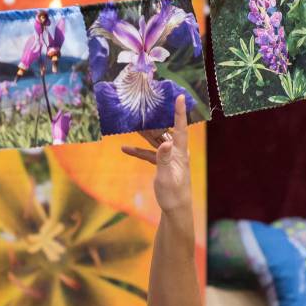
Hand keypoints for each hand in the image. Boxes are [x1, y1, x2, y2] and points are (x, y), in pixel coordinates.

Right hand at [121, 94, 191, 213]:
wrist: (175, 209)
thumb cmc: (174, 194)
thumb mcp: (167, 176)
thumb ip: (165, 158)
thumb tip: (166, 142)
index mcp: (180, 152)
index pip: (180, 128)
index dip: (179, 112)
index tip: (179, 96)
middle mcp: (176, 152)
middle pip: (165, 131)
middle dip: (157, 118)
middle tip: (147, 105)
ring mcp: (169, 158)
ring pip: (156, 140)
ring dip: (145, 133)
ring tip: (134, 121)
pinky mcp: (162, 165)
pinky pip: (149, 155)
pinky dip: (138, 151)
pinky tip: (124, 148)